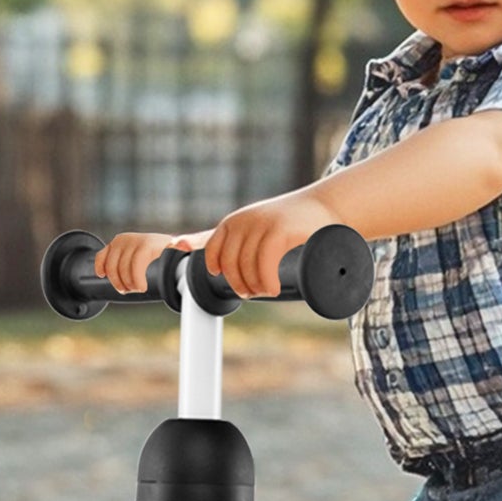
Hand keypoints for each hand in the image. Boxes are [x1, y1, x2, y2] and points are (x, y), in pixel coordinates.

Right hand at [94, 229, 212, 293]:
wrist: (163, 246)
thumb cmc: (172, 253)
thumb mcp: (181, 252)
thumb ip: (185, 246)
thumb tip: (184, 243)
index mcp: (148, 242)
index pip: (136, 261)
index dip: (136, 278)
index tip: (142, 289)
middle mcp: (132, 239)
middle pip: (122, 267)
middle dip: (128, 283)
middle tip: (136, 290)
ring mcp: (120, 242)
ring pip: (110, 265)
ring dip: (116, 281)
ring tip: (126, 288)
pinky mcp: (112, 246)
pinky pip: (101, 257)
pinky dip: (100, 267)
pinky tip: (103, 276)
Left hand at [204, 193, 337, 297]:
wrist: (324, 208)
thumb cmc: (285, 222)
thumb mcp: (247, 228)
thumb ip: (215, 236)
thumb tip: (176, 244)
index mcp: (233, 223)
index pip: (214, 254)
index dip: (222, 274)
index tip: (239, 285)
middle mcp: (244, 221)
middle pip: (230, 264)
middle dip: (239, 284)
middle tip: (253, 292)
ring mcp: (262, 224)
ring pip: (247, 265)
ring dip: (255, 285)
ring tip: (266, 290)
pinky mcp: (281, 230)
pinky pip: (264, 261)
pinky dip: (267, 280)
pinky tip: (273, 288)